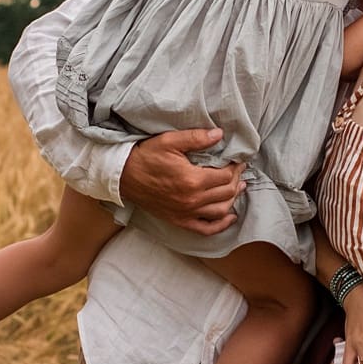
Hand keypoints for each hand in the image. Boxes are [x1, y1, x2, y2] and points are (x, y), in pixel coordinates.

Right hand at [118, 129, 245, 234]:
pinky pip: (205, 229)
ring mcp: (186, 213)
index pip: (225, 176)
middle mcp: (192, 199)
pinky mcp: (179, 221)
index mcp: (192, 180)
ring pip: (220, 210)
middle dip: (236, 180)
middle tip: (238, 171)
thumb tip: (219, 134)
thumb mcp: (170, 141)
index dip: (235, 168)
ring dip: (233, 200)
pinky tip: (229, 217)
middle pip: (226, 192)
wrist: (124, 177)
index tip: (238, 161)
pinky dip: (221, 225)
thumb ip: (196, 138)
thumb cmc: (146, 157)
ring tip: (238, 188)